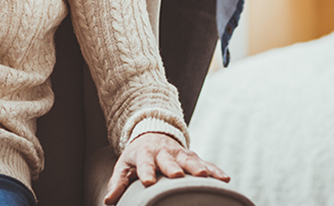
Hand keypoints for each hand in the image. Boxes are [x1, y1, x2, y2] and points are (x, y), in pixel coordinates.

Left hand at [104, 133, 229, 204]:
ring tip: (205, 175)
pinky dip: (215, 170)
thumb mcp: (124, 166)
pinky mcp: (193, 157)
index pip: (144, 162)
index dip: (146, 171)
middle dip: (173, 167)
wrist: (152, 134)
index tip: (148, 182)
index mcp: (145, 153)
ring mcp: (180, 153)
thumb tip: (108, 201)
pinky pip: (206, 162)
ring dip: (197, 167)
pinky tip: (225, 179)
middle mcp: (163, 152)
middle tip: (177, 176)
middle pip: (168, 159)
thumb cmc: (137, 156)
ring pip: (189, 159)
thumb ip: (117, 183)